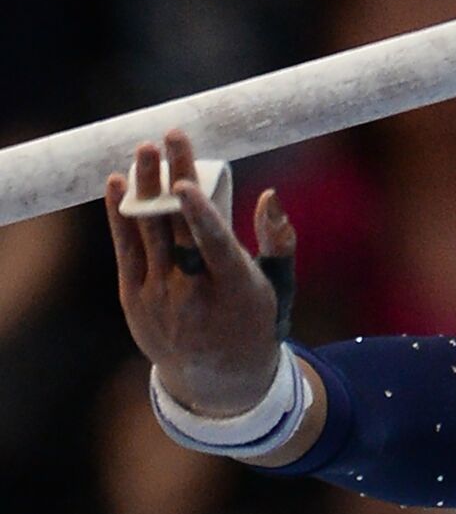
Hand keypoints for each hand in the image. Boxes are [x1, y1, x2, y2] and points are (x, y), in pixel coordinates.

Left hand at [104, 130, 296, 415]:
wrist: (216, 377)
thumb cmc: (254, 318)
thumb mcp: (279, 285)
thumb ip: (278, 239)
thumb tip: (270, 195)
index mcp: (236, 290)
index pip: (213, 246)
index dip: (197, 212)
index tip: (185, 181)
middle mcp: (194, 294)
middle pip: (178, 226)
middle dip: (171, 178)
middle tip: (169, 137)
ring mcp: (159, 296)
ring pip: (148, 231)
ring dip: (145, 187)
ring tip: (145, 149)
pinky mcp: (134, 297)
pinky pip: (126, 248)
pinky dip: (120, 214)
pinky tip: (119, 183)